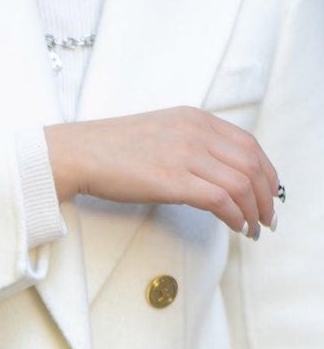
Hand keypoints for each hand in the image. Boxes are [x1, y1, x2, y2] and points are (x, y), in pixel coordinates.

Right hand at [44, 107, 279, 238]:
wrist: (79, 153)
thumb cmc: (111, 150)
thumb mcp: (160, 133)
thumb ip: (189, 145)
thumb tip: (212, 173)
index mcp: (196, 119)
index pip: (249, 144)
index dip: (266, 171)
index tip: (269, 193)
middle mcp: (196, 133)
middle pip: (251, 164)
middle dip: (266, 195)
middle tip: (268, 218)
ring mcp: (186, 155)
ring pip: (241, 183)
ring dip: (254, 211)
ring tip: (253, 229)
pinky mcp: (173, 181)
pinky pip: (220, 199)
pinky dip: (236, 216)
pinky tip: (237, 227)